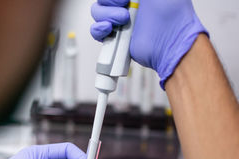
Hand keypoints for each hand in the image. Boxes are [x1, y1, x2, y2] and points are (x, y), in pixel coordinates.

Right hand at [90, 0, 207, 87]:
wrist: (171, 42)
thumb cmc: (174, 16)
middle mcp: (126, 5)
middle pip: (102, 0)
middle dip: (110, 1)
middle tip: (125, 6)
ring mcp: (119, 21)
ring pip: (97, 12)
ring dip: (106, 14)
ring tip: (123, 20)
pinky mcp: (114, 37)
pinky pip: (96, 31)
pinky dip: (98, 29)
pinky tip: (110, 28)